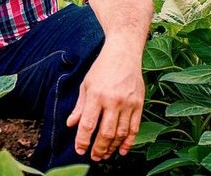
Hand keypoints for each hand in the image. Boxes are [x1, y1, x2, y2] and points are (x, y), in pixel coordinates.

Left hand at [66, 42, 144, 161]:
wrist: (123, 54)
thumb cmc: (101, 68)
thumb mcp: (85, 85)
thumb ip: (79, 107)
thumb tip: (71, 124)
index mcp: (96, 95)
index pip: (88, 124)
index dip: (83, 140)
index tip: (79, 150)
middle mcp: (113, 101)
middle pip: (106, 132)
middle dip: (98, 148)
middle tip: (94, 157)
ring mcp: (128, 103)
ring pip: (121, 133)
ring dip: (112, 147)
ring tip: (105, 155)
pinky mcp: (139, 104)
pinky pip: (134, 128)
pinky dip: (129, 141)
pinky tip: (122, 149)